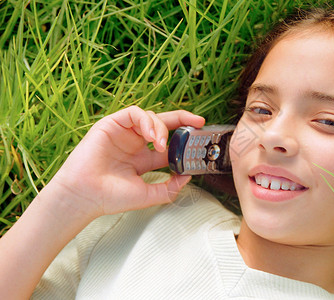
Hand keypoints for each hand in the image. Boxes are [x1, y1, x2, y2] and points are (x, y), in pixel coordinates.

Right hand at [49, 106, 204, 218]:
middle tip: (198, 121)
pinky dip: (146, 120)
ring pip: (150, 118)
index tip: (200, 137)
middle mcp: (135, 144)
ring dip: (160, 127)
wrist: (85, 196)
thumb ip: (170, 187)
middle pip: (163, 124)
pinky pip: (134, 113)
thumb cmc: (111, 198)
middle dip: (182, 119)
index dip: (185, 139)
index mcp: (143, 159)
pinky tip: (150, 136)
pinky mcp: (111, 125)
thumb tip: (189, 175)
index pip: (169, 144)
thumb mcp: (148, 195)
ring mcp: (124, 133)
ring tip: (160, 144)